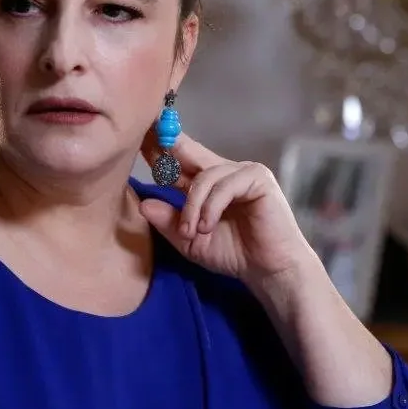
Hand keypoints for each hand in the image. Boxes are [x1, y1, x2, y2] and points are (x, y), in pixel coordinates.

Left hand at [138, 131, 309, 288]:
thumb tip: (143, 204)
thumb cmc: (234, 254)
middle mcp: (224, 172)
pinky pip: (224, 186)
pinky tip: (207, 226)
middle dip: (168, 145)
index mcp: (207, 183)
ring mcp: (242, 172)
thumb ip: (170, 223)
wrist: (268, 269)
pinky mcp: (258, 178)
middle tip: (148, 138)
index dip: (159, 151)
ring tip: (192, 232)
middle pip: (190, 151)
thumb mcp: (191, 241)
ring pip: (204, 177)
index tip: (138, 142)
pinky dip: (211, 207)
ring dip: (192, 206)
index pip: (179, 161)